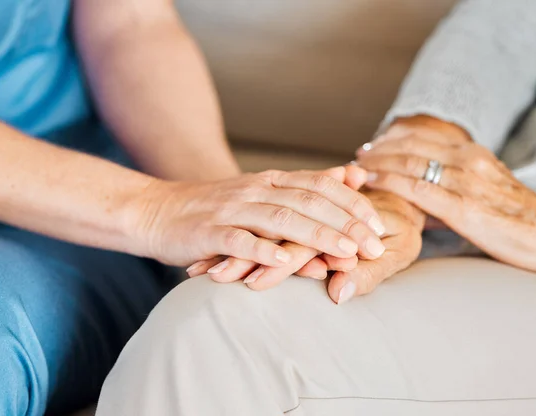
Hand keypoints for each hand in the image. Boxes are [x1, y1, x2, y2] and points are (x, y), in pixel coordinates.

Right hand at [188, 191, 422, 303]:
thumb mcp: (260, 192)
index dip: (352, 203)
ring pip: (280, 219)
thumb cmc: (214, 209)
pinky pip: (239, 240)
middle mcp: (255, 190)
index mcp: (270, 181)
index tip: (379, 224)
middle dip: (346, 223)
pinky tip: (285, 262)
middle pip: (308, 201)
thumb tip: (349, 176)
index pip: (320, 185)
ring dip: (316, 235)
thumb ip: (302, 187)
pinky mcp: (208, 232)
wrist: (157, 211)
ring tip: (346, 252)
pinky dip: (263, 250)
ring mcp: (231, 210)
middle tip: (376, 245)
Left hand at [357, 117, 535, 272]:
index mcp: (472, 152)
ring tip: (357, 168)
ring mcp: (465, 182)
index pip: (422, 136)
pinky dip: (390, 183)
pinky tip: (372, 183)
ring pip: (410, 163)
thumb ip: (452, 185)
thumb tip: (419, 196)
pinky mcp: (463, 208)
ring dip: (378, 163)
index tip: (372, 145)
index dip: (392, 138)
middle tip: (358, 155)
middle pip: (411, 146)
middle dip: (379, 149)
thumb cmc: (513, 216)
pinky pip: (418, 190)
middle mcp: (467, 160)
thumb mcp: (485, 187)